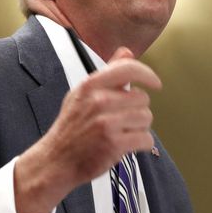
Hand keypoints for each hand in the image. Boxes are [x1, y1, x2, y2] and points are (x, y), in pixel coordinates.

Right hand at [13, 47, 162, 212]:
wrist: (55, 161)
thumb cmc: (71, 127)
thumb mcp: (83, 94)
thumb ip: (108, 72)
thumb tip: (127, 52)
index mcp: (90, 85)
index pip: (128, 69)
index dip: (147, 74)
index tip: (155, 83)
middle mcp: (98, 101)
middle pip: (142, 98)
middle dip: (138, 110)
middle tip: (122, 121)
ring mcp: (106, 123)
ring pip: (146, 119)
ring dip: (139, 128)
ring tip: (121, 133)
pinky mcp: (114, 144)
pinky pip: (146, 139)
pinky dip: (142, 144)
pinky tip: (127, 145)